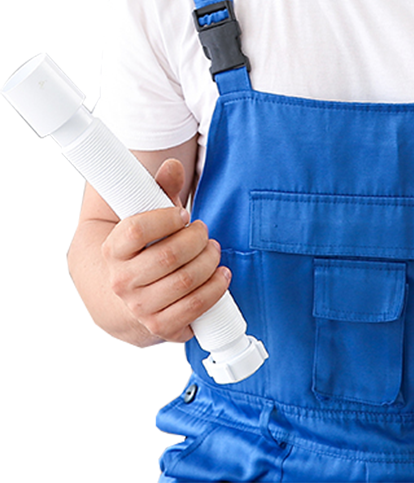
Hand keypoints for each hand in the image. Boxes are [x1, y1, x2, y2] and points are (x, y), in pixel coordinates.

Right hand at [101, 158, 231, 344]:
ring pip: (186, 281)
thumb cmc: (144, 248)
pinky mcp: (159, 327)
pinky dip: (215, 289)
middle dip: (198, 239)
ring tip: (213, 251)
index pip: (137, 230)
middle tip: (205, 233)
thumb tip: (173, 166)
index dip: (166, 218)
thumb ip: (160, 188)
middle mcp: (121, 281)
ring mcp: (139, 307)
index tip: (183, 215)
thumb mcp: (147, 216)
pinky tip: (220, 275)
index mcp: (112, 250)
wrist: (126, 295)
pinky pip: (194, 308)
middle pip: (169, 256)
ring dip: (209, 261)